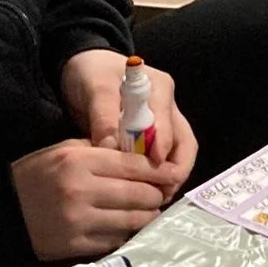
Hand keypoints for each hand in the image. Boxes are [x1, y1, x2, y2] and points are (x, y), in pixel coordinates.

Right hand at [12, 138, 169, 258]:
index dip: (159, 171)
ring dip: (148, 216)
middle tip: (161, 194)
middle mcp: (81, 190)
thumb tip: (145, 157)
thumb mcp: (66, 150)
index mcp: (79, 161)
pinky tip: (127, 226)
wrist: (2, 212)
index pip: (134, 165)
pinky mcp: (76, 245)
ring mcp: (79, 221)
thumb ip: (103, 151)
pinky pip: (116, 239)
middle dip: (156, 195)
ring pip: (133, 220)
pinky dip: (127, 232)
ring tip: (150, 211)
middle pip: (140, 194)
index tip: (172, 174)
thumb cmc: (38, 175)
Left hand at [60, 47, 193, 189]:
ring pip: (178, 154)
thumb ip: (104, 115)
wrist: (84, 67)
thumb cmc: (91, 74)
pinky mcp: (154, 135)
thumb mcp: (95, 88)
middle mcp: (168, 107)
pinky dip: (157, 175)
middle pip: (184, 144)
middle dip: (174, 171)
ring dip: (168, 177)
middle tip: (158, 195)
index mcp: (159, 89)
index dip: (163, 151)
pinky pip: (164, 158)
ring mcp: (165, 122)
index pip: (169, 125)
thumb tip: (111, 147)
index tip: (152, 171)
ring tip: (152, 198)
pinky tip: (144, 190)